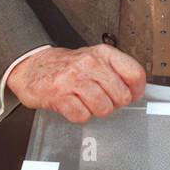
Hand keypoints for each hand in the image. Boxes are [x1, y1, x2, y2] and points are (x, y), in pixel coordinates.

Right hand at [7, 44, 147, 123]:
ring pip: (103, 108)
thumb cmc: (67, 66)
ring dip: (96, 110)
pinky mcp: (59, 95)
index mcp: (102, 54)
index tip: (131, 95)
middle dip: (114, 103)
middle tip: (102, 98)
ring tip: (86, 102)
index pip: (134, 74)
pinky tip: (73, 105)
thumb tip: (137, 91)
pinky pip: (82, 116)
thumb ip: (116, 71)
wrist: (32, 66)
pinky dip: (79, 115)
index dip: (136, 90)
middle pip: (121, 96)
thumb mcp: (94, 58)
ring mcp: (73, 79)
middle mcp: (89, 64)